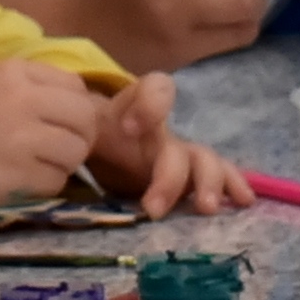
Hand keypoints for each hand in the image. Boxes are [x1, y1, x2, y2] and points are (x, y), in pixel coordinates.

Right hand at [0, 59, 108, 214]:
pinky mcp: (22, 173)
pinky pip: (56, 181)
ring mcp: (26, 137)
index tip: (60, 125)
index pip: (75, 86)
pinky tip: (19, 185)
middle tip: (58, 152)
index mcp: (13, 72)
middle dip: (78, 138)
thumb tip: (62, 111)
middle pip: (85, 117)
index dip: (74, 109)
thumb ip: (21, 93)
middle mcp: (25, 98)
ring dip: (61, 165)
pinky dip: (43, 187)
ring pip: (75, 151)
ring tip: (34, 169)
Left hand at [81, 86, 255, 214]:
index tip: (127, 130)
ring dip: (208, 184)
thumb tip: (54, 156)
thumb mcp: (76, 132)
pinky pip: (220, 177)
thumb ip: (70, 136)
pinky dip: (233, 186)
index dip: (147, 106)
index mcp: (132, 115)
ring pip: (204, 162)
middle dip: (170, 176)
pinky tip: (244, 201)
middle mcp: (162, 135)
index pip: (153, 91)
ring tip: (205, 208)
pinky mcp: (193, 178)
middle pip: (177, 148)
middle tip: (154, 208)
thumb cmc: (92, 137)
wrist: (103, 147)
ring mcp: (182, 156)